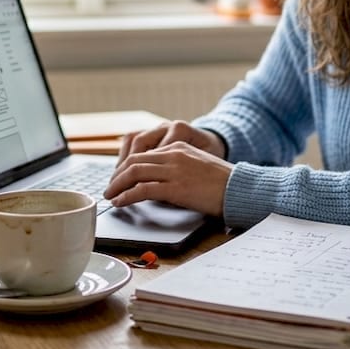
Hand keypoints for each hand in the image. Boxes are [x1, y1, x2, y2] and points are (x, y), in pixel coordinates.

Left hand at [105, 125, 232, 215]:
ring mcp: (174, 169)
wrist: (240, 188)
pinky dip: (127, 196)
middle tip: (109, 188)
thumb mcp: (196, 164)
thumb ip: (176, 166)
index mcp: (178, 146)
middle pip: (134, 160)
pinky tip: (121, 202)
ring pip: (134, 172)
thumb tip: (155, 182)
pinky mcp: (176, 187)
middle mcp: (173, 154)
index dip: (125, 166)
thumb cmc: (221, 182)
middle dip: (117, 176)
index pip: (142, 152)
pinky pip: (143, 189)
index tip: (118, 179)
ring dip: (117, 185)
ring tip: (110, 196)